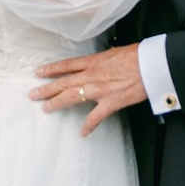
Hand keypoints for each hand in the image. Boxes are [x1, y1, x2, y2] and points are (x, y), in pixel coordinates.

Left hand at [33, 43, 147, 132]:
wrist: (151, 63)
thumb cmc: (138, 55)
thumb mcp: (115, 52)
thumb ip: (104, 60)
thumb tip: (100, 63)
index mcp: (94, 61)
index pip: (66, 65)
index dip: (51, 69)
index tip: (38, 72)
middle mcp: (92, 74)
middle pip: (63, 82)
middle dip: (46, 88)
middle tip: (33, 93)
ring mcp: (99, 89)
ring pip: (72, 96)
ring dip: (57, 102)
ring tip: (45, 107)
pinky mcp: (111, 101)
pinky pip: (96, 116)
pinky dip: (88, 125)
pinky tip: (82, 133)